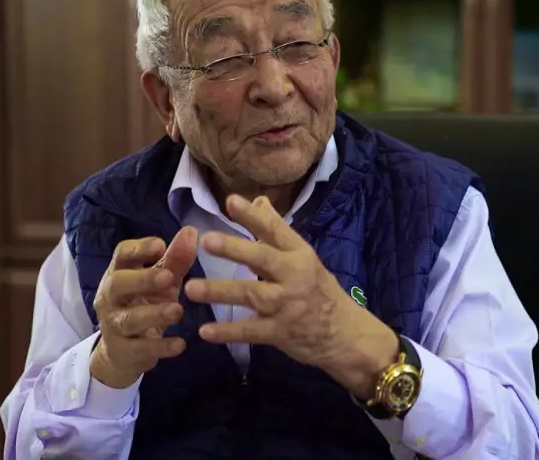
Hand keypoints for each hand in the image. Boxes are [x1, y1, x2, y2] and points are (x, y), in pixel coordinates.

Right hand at [91, 226, 198, 387]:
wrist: (121, 352)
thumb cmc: (143, 304)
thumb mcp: (161, 282)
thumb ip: (174, 259)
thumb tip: (192, 231)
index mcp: (119, 272)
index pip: (122, 255)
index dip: (139, 249)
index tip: (160, 245)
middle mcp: (110, 296)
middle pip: (118, 284)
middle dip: (142, 280)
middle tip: (168, 278)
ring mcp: (113, 324)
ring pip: (129, 319)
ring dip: (154, 314)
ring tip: (178, 311)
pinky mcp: (123, 351)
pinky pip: (140, 348)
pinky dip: (161, 346)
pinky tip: (180, 345)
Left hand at [184, 195, 397, 398]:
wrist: (346, 336)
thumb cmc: (320, 292)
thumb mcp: (304, 258)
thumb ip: (277, 232)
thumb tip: (259, 200)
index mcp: (300, 255)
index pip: (276, 230)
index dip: (253, 216)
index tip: (230, 201)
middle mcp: (295, 276)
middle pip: (262, 259)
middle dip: (234, 249)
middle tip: (207, 241)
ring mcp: (288, 305)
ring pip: (251, 295)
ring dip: (220, 292)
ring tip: (192, 289)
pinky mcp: (282, 333)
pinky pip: (251, 331)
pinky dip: (228, 332)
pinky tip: (205, 332)